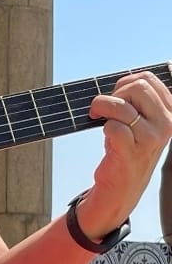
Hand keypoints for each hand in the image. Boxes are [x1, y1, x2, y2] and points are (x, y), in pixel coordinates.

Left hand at [80, 68, 171, 237]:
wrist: (121, 185)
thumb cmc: (126, 148)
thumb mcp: (139, 120)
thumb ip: (138, 99)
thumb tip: (126, 80)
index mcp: (170, 111)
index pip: (147, 79)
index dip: (124, 84)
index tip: (117, 98)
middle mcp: (167, 123)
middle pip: (136, 86)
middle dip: (114, 95)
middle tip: (106, 110)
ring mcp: (152, 138)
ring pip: (121, 105)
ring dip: (101, 108)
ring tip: (99, 119)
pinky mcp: (133, 150)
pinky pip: (112, 126)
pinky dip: (103, 127)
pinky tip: (107, 138)